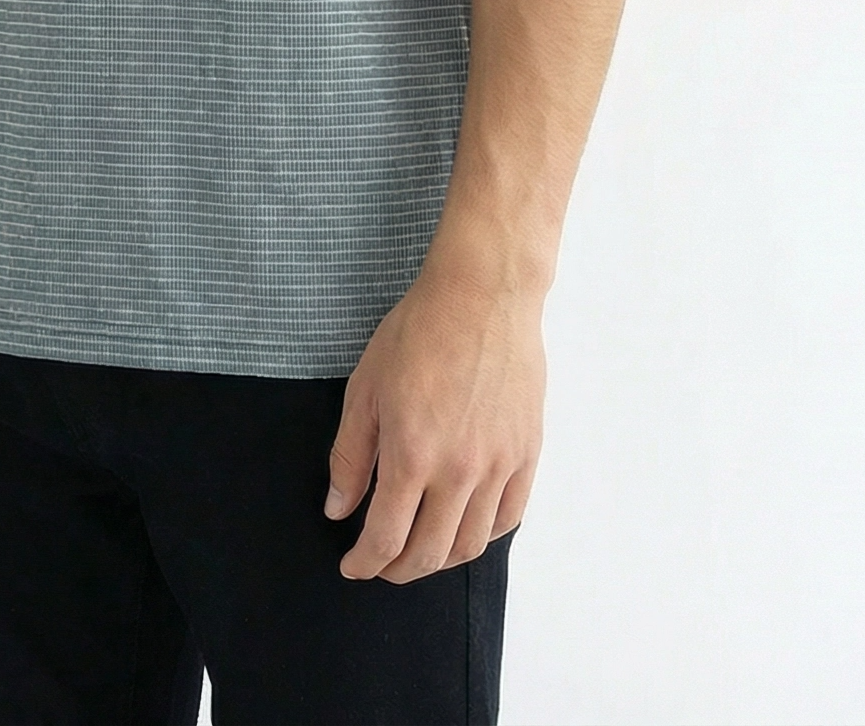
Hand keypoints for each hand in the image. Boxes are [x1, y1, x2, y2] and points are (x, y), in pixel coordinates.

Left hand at [324, 263, 543, 579]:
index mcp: (411, 455)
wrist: (483, 295)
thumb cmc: (418, 331)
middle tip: (381, 565)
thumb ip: (349, 455)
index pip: (386, 538)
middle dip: (398, 569)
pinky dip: (483, 536)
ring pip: (470, 544)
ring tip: (420, 551)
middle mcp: (459, 471)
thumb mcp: (366, 388)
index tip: (353, 566)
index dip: (366, 563)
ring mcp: (498, 465)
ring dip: (440, 560)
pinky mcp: (526, 453)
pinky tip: (464, 528)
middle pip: (429, 553)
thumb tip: (338, 509)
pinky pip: (508, 517)